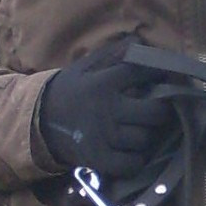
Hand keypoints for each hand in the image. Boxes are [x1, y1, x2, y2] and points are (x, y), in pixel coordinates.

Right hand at [38, 41, 176, 178]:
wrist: (38, 120)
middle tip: (159, 110)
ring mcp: (102, 137)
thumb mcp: (86, 67)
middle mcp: (105, 109)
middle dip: (162, 111)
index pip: (142, 74)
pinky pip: (131, 164)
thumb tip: (141, 41)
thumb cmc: (71, 90)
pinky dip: (137, 159)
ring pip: (145, 139)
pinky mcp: (98, 159)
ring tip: (145, 130)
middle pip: (154, 112)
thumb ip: (113, 54)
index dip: (160, 74)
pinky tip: (133, 151)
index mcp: (102, 83)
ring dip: (149, 135)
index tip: (167, 76)